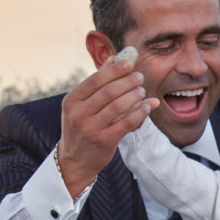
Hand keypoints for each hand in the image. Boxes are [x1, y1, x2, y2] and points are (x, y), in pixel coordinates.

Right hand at [57, 56, 159, 196]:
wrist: (75, 160)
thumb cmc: (82, 127)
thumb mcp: (81, 105)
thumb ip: (97, 82)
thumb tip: (114, 58)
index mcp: (71, 100)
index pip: (95, 80)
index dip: (114, 70)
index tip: (130, 64)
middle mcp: (79, 114)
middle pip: (108, 92)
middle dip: (127, 82)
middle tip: (140, 77)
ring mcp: (91, 128)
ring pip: (118, 106)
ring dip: (134, 96)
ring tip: (142, 91)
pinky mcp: (104, 141)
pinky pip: (126, 123)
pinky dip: (139, 113)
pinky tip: (147, 107)